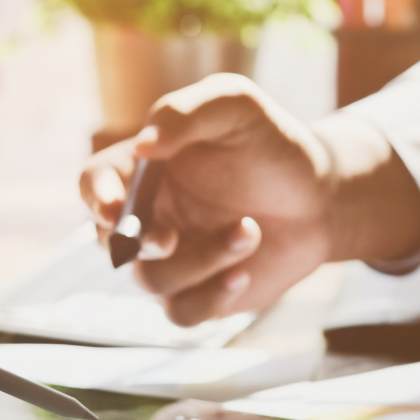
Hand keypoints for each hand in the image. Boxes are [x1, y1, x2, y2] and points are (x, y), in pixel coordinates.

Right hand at [79, 74, 419, 325]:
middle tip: (170, 237)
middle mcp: (150, 215)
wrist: (323, 197)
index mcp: (145, 168)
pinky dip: (210, 298)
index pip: (95, 183)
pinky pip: (181, 313)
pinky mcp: (201, 293)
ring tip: (250, 230)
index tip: (115, 209)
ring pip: (153, 280)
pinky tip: (244, 274)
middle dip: (138, 242)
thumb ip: (186, 112)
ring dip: (201, 259)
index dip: (96, 197)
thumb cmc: (274, 144)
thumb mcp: (236, 105)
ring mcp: (173, 258)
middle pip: (112, 241)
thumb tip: (144, 146)